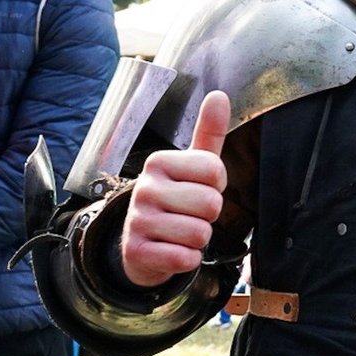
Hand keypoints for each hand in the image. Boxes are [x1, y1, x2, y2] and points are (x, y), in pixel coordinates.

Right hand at [121, 92, 229, 287]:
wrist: (143, 245)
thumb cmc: (176, 199)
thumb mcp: (192, 165)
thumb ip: (208, 133)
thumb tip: (219, 95)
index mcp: (158, 162)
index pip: (214, 170)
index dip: (217, 185)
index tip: (199, 188)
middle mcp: (143, 188)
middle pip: (211, 204)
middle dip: (209, 215)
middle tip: (190, 214)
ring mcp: (137, 220)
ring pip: (199, 233)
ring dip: (198, 239)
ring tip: (180, 232)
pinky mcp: (137, 252)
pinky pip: (185, 259)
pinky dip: (187, 259)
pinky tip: (172, 250)